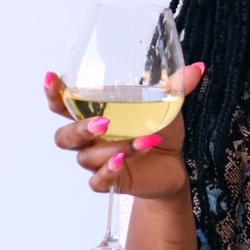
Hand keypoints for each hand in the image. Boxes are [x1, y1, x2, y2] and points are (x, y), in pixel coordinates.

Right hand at [44, 63, 204, 199]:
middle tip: (104, 122)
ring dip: (116, 148)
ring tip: (144, 140)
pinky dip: (109, 171)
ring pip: (88, 158)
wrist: (174, 164)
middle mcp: (89, 140)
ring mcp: (97, 161)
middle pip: (64, 137)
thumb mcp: (168, 106)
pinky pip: (98, 181)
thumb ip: (177, 86)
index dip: (53, 93)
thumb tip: (198, 68)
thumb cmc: (159, 129)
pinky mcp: (110, 181)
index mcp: (94, 115)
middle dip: (79, 129)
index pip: (62, 105)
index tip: (51, 77)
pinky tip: (124, 160)